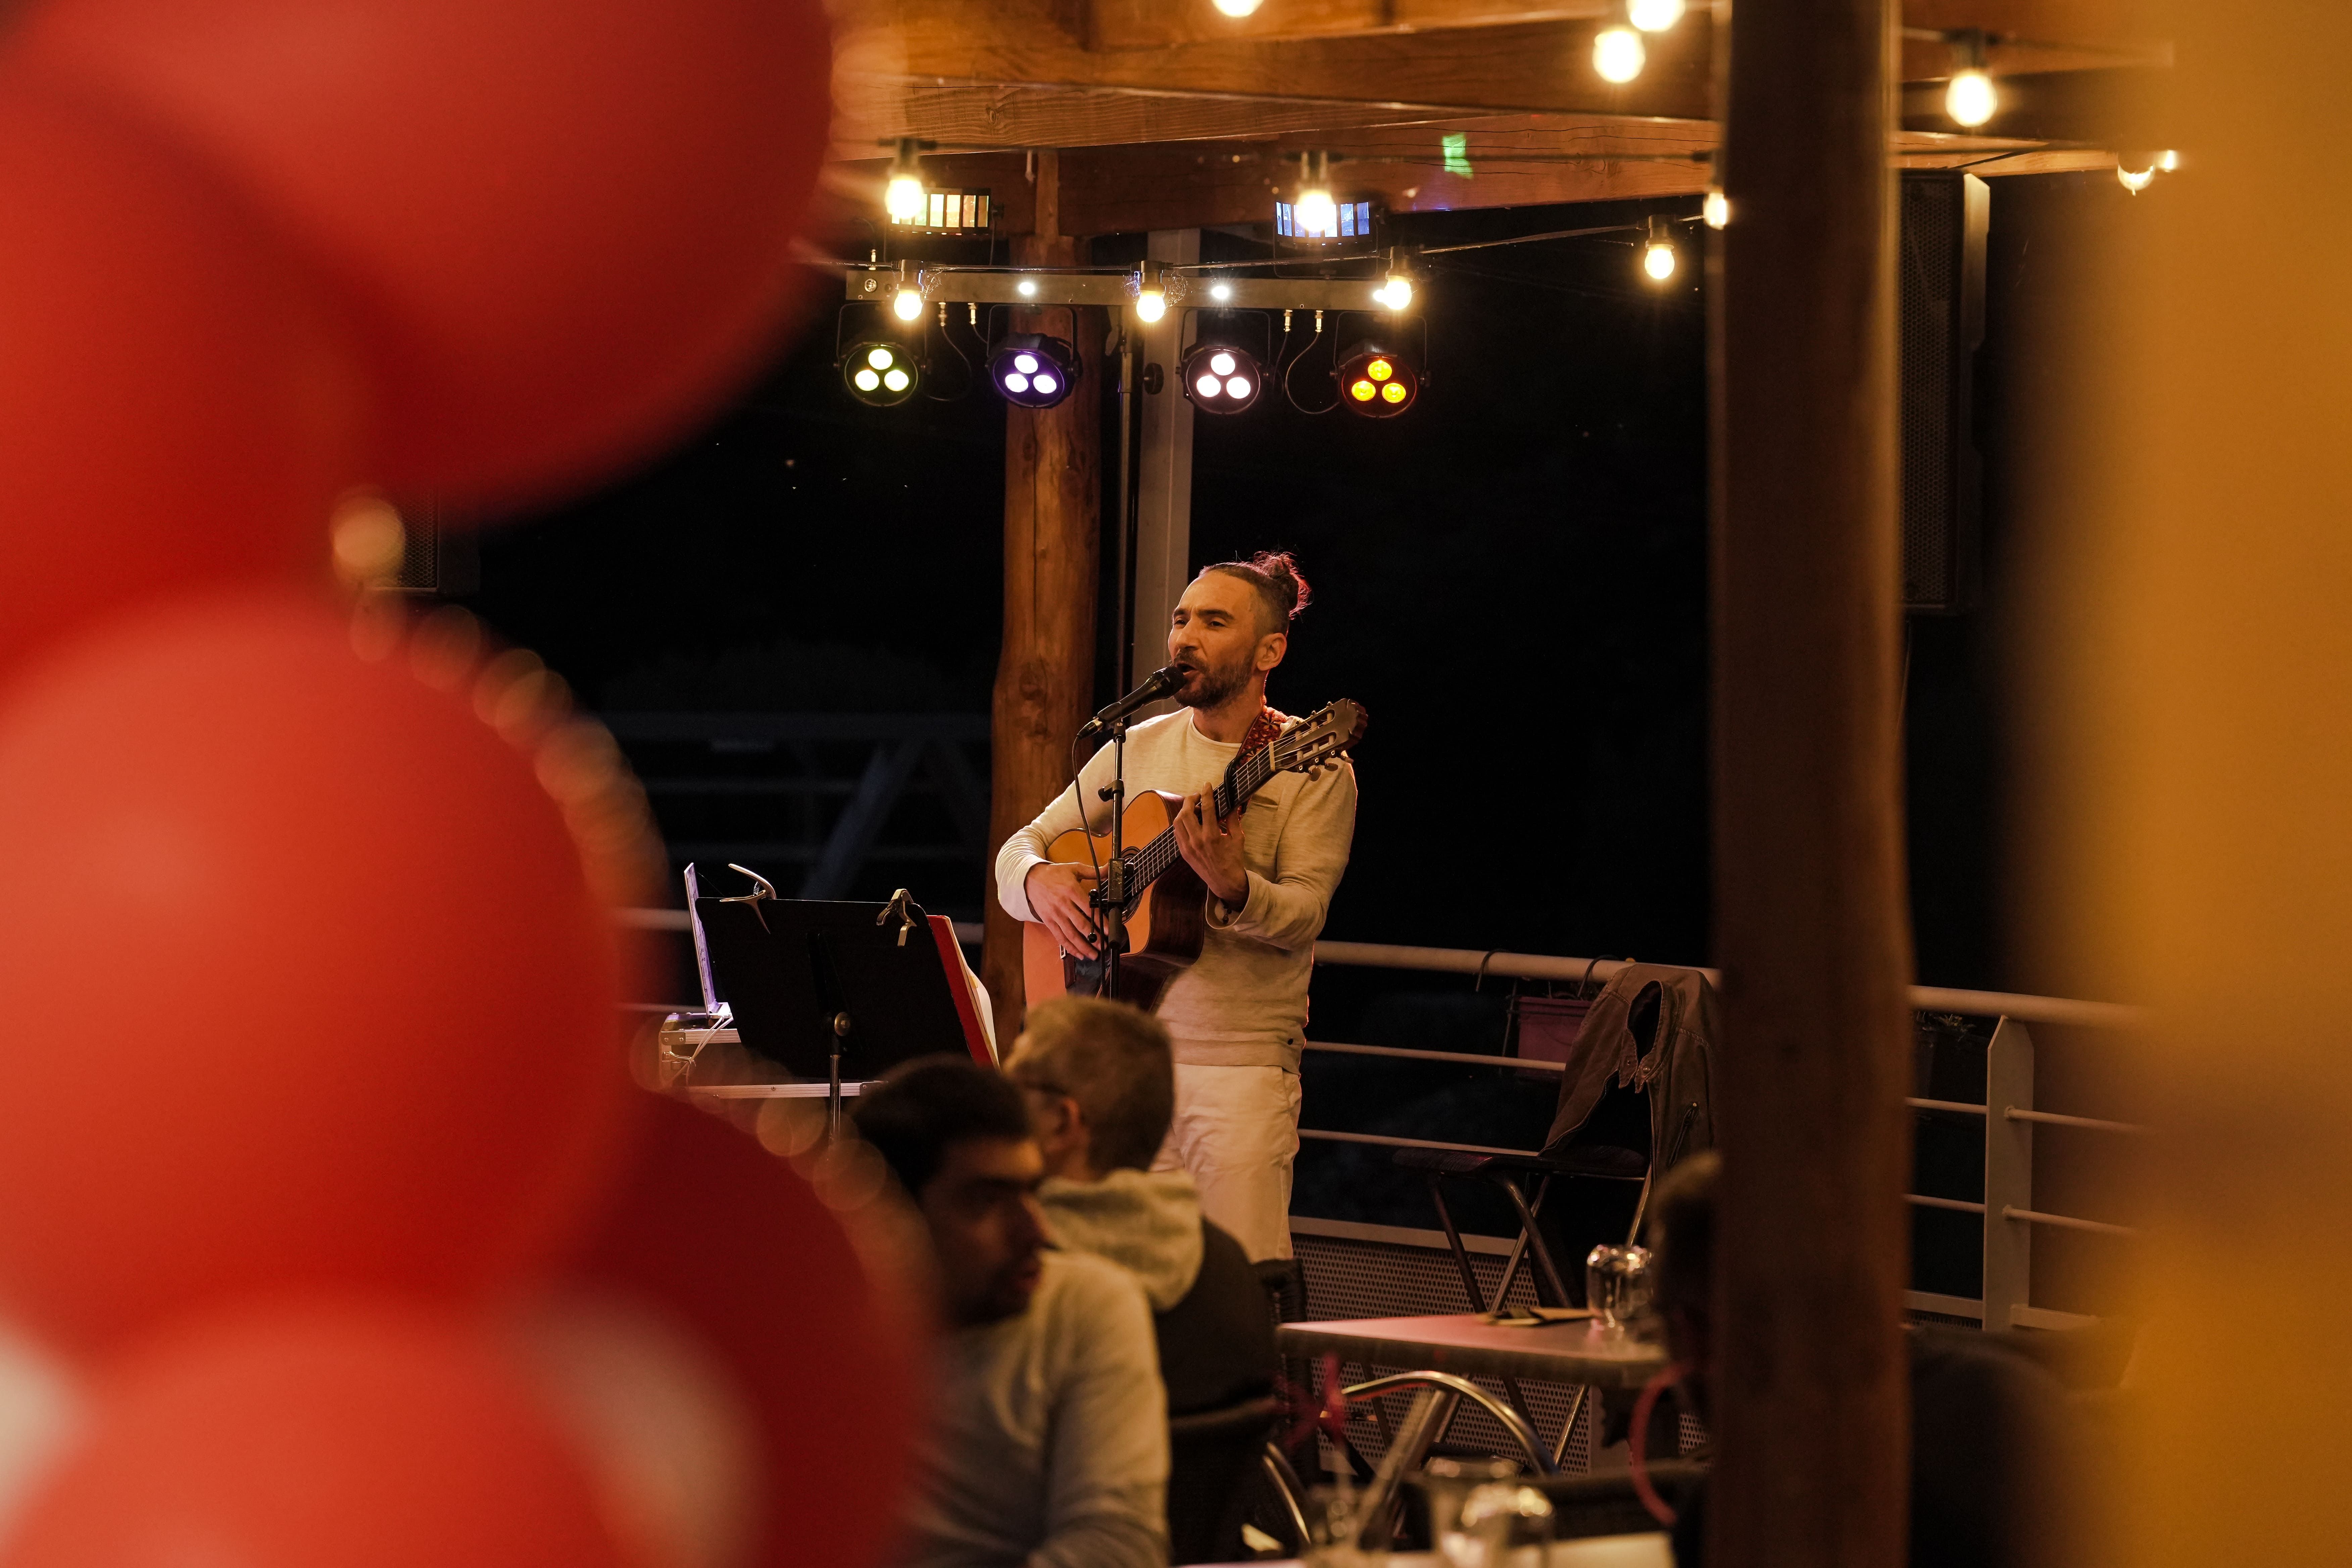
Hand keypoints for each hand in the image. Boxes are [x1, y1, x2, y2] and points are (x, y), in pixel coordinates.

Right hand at [1024, 861, 1101, 956]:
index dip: (1100, 921)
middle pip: (1081, 924)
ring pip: (1070, 934)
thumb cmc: (1054, 874)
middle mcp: (1063, 904)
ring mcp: (1055, 914)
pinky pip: (1060, 937)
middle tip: (1104, 946)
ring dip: (1083, 946)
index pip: (1089, 909)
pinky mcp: (1048, 921)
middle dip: (1094, 937)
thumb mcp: (1073, 868)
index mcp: (1072, 890)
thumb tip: (1109, 869)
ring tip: (1094, 954)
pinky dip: (1069, 947)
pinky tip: (1079, 954)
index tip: (1109, 931)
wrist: (1031, 878)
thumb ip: (1093, 871)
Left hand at [1172, 787, 1248, 907]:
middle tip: (1198, 796)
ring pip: (1178, 822)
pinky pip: (1177, 833)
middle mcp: (1197, 841)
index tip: (1207, 785)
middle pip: (1186, 813)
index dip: (1206, 794)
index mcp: (1212, 836)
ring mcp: (1188, 847)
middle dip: (1190, 800)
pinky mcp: (1184, 852)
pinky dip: (1181, 823)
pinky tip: (1188, 820)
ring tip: (1192, 807)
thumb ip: (1233, 819)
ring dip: (1183, 811)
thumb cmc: (1233, 860)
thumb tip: (1232, 803)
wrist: (1225, 882)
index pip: (1207, 808)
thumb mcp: (1238, 838)